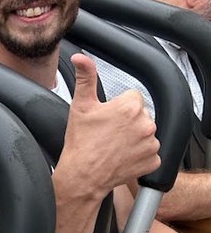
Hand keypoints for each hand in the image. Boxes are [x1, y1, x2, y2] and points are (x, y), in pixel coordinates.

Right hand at [55, 54, 160, 202]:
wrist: (82, 174)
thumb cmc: (80, 142)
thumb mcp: (80, 106)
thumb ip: (86, 77)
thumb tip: (81, 58)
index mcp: (130, 107)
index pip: (132, 96)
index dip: (117, 106)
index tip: (106, 117)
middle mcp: (145, 123)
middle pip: (140, 114)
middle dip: (127, 121)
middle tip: (107, 132)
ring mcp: (151, 143)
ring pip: (145, 133)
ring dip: (133, 137)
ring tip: (113, 145)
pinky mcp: (153, 161)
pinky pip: (149, 153)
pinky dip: (138, 154)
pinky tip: (121, 156)